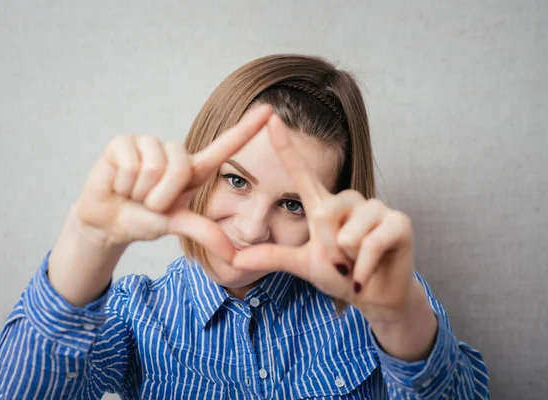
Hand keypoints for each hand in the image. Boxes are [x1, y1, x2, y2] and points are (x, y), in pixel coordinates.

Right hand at [76, 104, 273, 262]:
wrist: (107, 223)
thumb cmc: (144, 220)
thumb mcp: (177, 225)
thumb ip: (206, 233)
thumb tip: (235, 256)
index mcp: (193, 170)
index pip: (225, 146)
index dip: (247, 129)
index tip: (271, 112)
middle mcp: (174, 152)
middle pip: (180, 168)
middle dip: (160, 197)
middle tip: (148, 201)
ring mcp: (148, 143)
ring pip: (154, 168)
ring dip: (140, 192)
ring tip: (133, 193)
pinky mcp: (123, 142)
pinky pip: (131, 165)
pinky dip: (123, 184)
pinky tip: (118, 184)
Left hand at [231, 115, 416, 318]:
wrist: (374, 295)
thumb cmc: (339, 274)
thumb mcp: (303, 265)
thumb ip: (273, 257)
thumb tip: (234, 259)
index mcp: (324, 205)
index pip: (301, 173)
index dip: (285, 147)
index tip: (271, 118)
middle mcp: (349, 199)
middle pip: (324, 215)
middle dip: (328, 249)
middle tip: (341, 260)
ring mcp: (376, 207)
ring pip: (347, 234)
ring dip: (348, 259)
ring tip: (357, 261)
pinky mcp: (399, 222)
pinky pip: (371, 245)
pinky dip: (364, 267)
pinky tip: (369, 270)